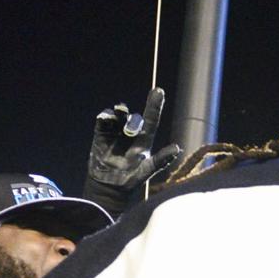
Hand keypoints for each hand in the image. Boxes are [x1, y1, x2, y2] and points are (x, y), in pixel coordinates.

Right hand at [84, 87, 181, 215]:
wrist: (108, 186)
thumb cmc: (131, 180)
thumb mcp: (147, 170)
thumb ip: (161, 160)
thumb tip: (177, 148)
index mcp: (144, 140)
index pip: (152, 119)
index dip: (155, 105)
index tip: (159, 90)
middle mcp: (130, 134)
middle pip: (134, 118)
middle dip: (133, 120)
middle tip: (130, 131)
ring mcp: (116, 132)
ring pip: (119, 115)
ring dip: (119, 113)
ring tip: (118, 116)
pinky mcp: (101, 134)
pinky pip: (103, 120)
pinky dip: (105, 116)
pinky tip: (106, 118)